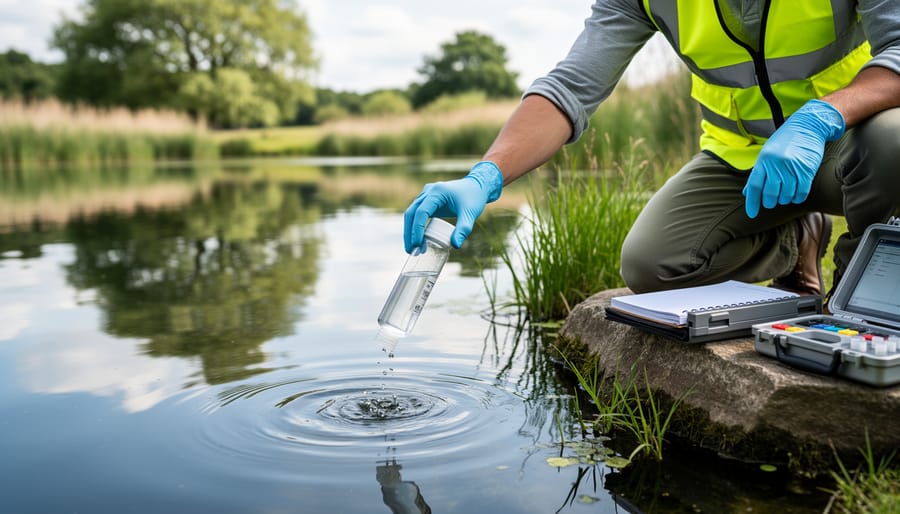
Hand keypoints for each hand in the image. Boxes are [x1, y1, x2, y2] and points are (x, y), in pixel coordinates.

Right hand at [403, 161, 503, 251]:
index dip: (417, 229)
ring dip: (410, 231)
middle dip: (409, 233)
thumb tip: (456, 246)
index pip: (421, 212)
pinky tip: (418, 240)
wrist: (477, 187)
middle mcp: (428, 191)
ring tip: (413, 249)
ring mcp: (426, 195)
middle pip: (411, 213)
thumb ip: (463, 229)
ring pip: (411, 213)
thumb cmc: (474, 198)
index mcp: (437, 192)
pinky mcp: (427, 200)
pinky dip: (415, 227)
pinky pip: (417, 214)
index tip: (417, 244)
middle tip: (410, 250)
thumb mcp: (470, 214)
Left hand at [742, 99, 844, 217]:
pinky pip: (801, 192)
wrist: (808, 126)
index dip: (752, 202)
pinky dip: (797, 198)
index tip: (752, 214)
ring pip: (786, 195)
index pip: (754, 186)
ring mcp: (792, 167)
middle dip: (770, 202)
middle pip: (770, 193)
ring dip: (784, 200)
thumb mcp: (766, 154)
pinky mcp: (807, 170)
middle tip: (772, 202)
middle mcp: (777, 164)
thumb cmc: (784, 142)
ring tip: (784, 196)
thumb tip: (747, 193)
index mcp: (764, 160)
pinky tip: (795, 195)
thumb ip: (757, 173)